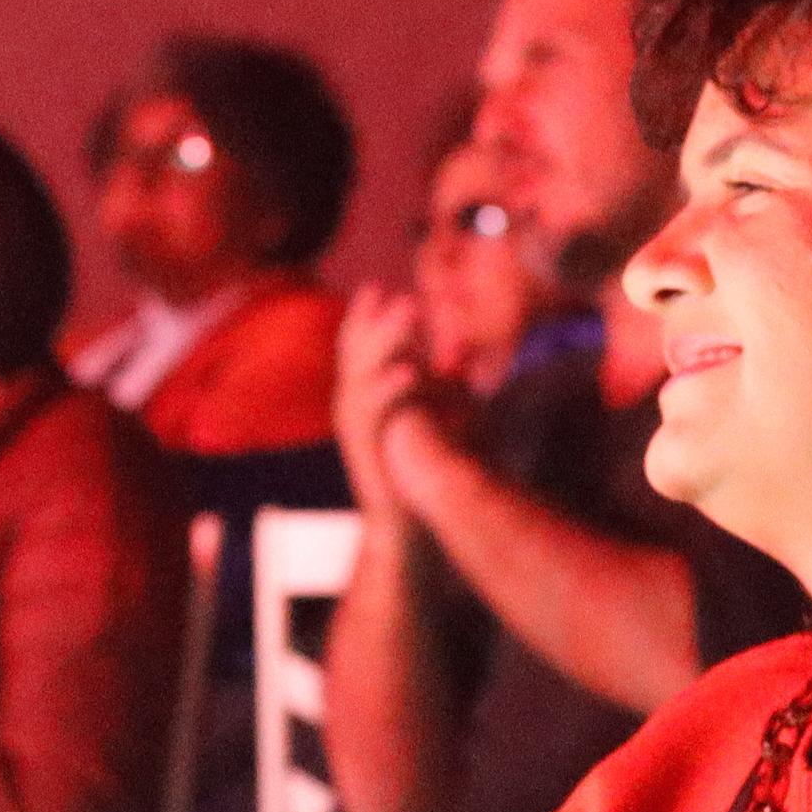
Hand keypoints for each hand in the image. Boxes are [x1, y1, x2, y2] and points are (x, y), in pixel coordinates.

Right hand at [333, 289, 454, 529]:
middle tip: (397, 293)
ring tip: (408, 312)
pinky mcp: (365, 449)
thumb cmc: (416, 470)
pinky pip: (373, 411)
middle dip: (377, 319)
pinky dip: (389, 387)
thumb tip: (460, 345)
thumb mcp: (432, 414)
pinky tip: (410, 368)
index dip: (365, 315)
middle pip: (356, 351)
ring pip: (362, 373)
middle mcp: (352, 405)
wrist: (402, 526)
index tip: (376, 285)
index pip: (358, 346)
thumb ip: (444, 380)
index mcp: (363, 394)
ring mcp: (355, 427)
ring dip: (387, 339)